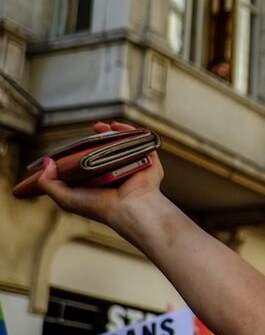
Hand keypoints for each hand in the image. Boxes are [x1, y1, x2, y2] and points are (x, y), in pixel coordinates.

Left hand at [33, 122, 167, 230]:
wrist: (128, 208)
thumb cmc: (100, 206)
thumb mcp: (66, 198)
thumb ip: (50, 183)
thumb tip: (47, 163)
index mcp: (102, 183)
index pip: (92, 163)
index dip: (84, 151)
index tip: (77, 143)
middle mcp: (118, 174)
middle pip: (108, 151)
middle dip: (100, 139)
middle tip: (93, 130)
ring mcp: (133, 166)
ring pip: (123, 145)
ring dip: (113, 133)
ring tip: (100, 127)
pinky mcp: (148, 160)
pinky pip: (140, 141)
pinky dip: (129, 131)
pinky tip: (116, 126)